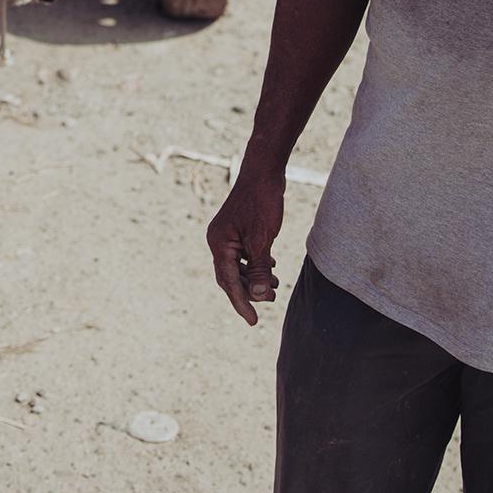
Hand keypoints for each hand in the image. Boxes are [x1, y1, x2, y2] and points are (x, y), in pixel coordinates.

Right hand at [206, 163, 283, 324]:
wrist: (263, 170)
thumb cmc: (262, 201)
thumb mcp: (263, 239)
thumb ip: (259, 269)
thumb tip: (256, 296)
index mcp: (219, 243)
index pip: (228, 281)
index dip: (241, 303)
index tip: (253, 322)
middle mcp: (218, 240)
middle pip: (229, 276)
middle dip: (248, 291)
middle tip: (268, 302)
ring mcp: (227, 235)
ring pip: (237, 266)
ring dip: (253, 279)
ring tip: (274, 287)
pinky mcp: (237, 230)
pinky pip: (242, 255)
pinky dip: (255, 265)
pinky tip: (271, 269)